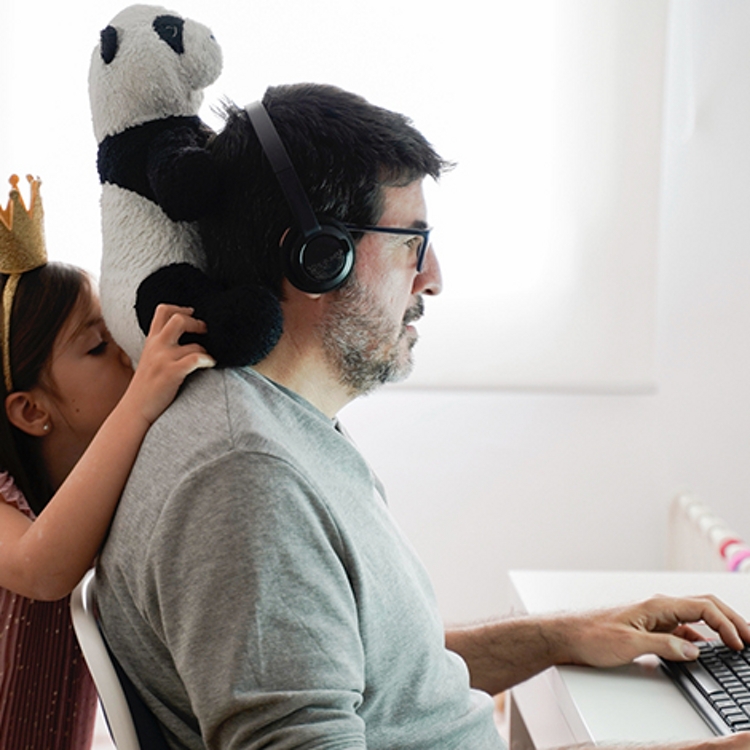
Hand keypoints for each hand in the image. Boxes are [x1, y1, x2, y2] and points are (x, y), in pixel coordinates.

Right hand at [123, 304, 214, 425]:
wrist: (135, 409)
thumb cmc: (147, 386)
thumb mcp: (150, 358)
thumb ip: (162, 345)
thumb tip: (186, 336)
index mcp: (152, 341)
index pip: (163, 310)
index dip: (180, 307)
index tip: (192, 313)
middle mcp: (156, 346)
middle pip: (178, 319)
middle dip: (197, 322)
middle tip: (205, 331)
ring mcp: (163, 359)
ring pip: (194, 344)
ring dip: (206, 349)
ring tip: (209, 357)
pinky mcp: (171, 373)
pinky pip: (196, 358)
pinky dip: (208, 360)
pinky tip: (211, 364)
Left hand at [560, 594, 749, 667]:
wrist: (566, 634)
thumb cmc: (590, 634)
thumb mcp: (628, 644)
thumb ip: (663, 647)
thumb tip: (694, 650)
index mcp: (656, 604)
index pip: (703, 607)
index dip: (727, 624)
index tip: (741, 644)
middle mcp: (658, 606)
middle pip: (704, 606)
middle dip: (731, 620)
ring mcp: (654, 616)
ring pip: (695, 617)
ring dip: (718, 628)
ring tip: (738, 643)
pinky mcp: (648, 627)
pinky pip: (681, 629)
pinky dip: (700, 637)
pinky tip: (707, 649)